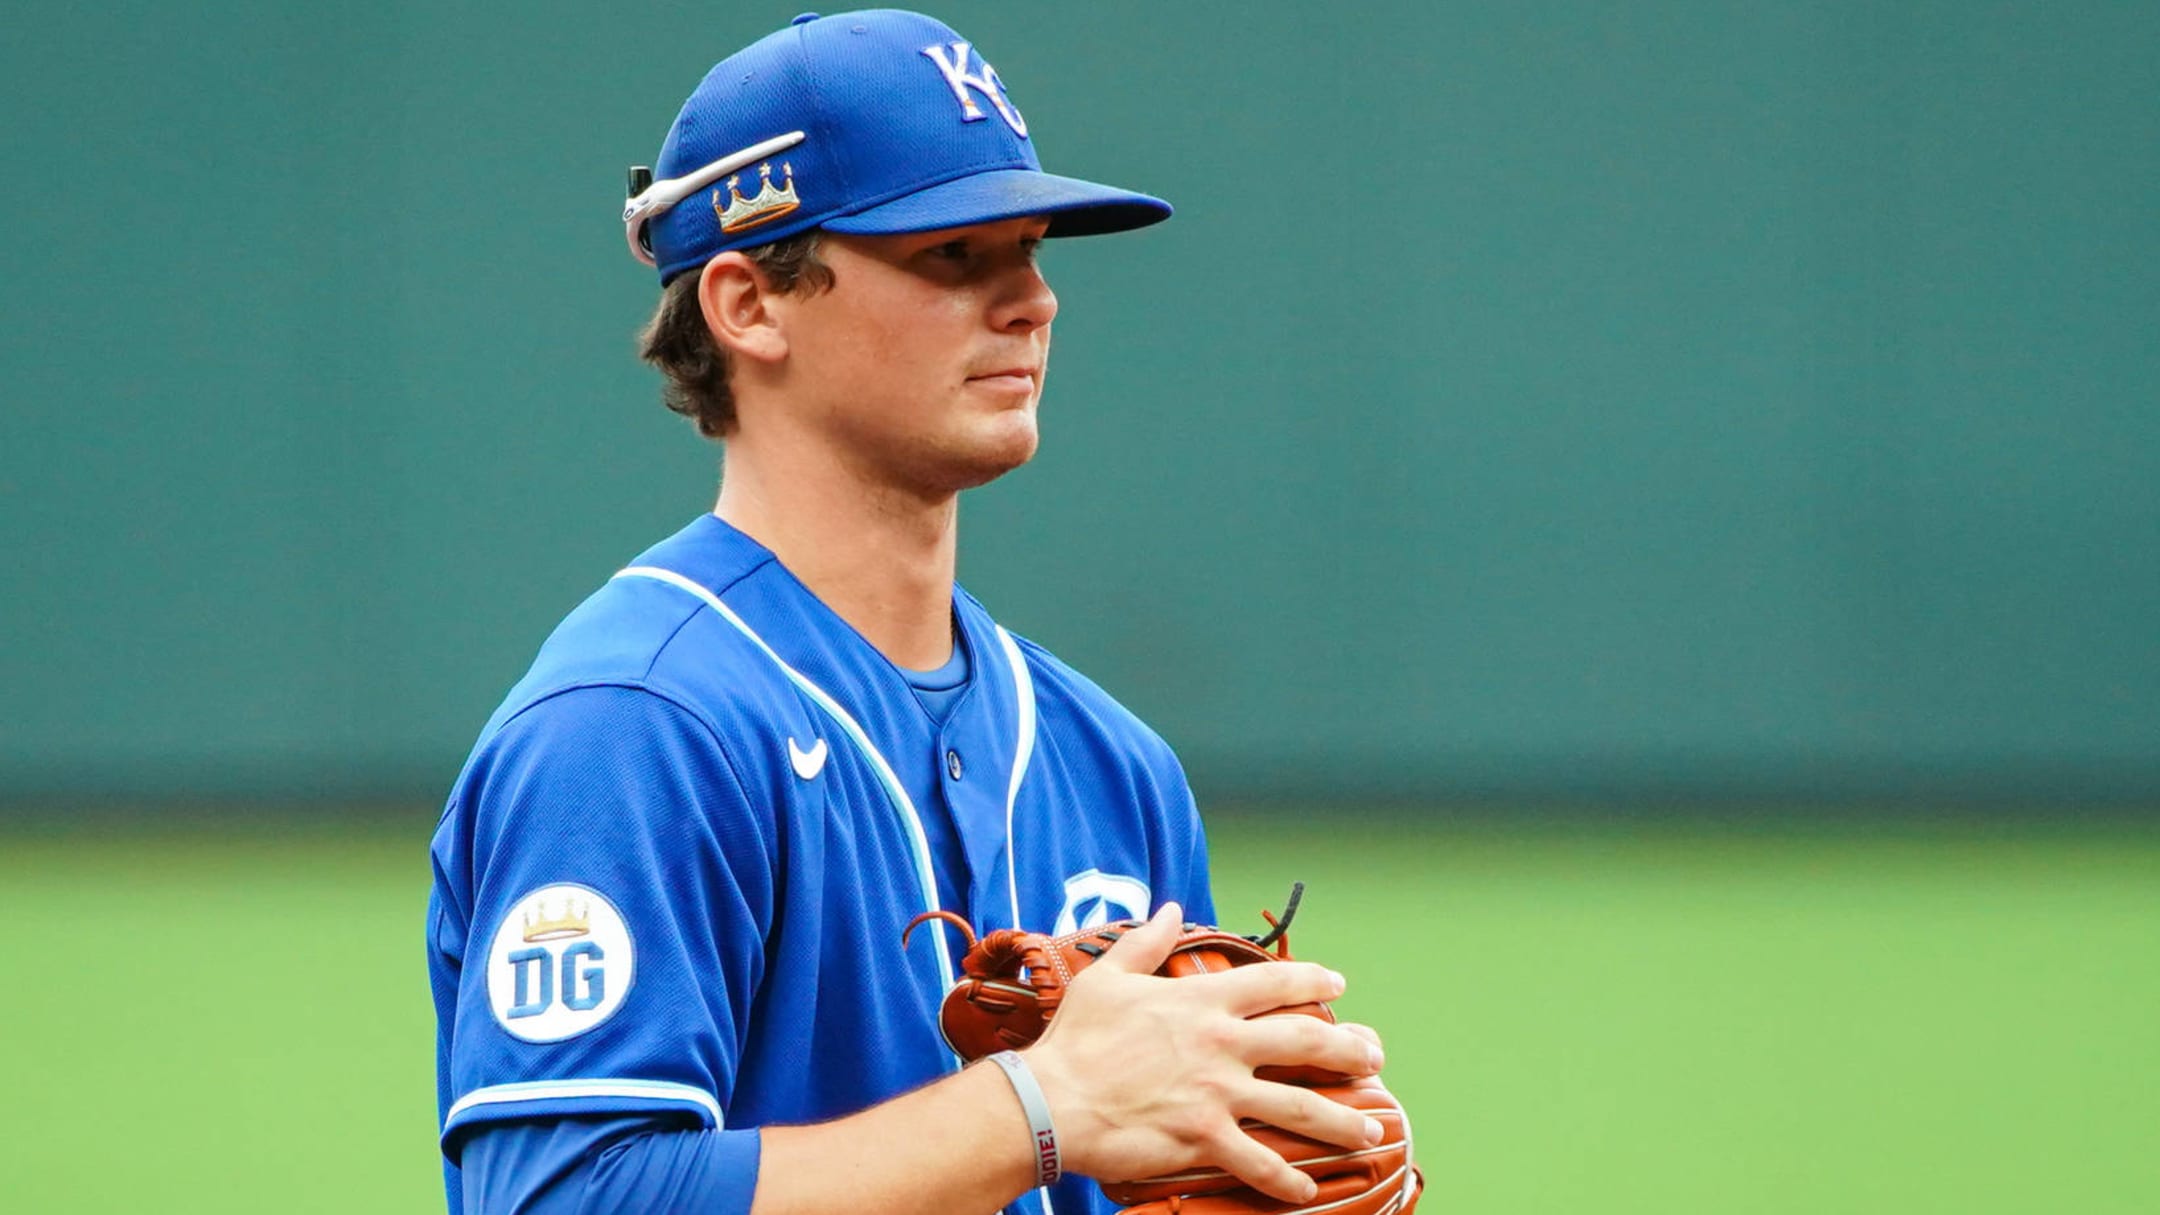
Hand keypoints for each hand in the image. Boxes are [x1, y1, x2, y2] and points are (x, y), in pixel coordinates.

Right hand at [1020, 903, 1387, 1204]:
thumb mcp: (1109, 977)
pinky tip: (1308, 1190)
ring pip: (1299, 1106)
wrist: (1052, 1099)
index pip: (1275, 982)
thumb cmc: (1077, 1039)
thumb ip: (1147, 942)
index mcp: (1202, 1002)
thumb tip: (1170, 909)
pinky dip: (1286, 1179)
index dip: (1313, 979)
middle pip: (1306, 1041)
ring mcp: (1218, 1094)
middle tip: (1374, 1056)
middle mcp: (1222, 1045)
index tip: (1338, 983)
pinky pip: (1258, 1162)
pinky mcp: (1205, 1138)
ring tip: (1370, 1129)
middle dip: (1349, 1049)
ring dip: (1342, 1119)